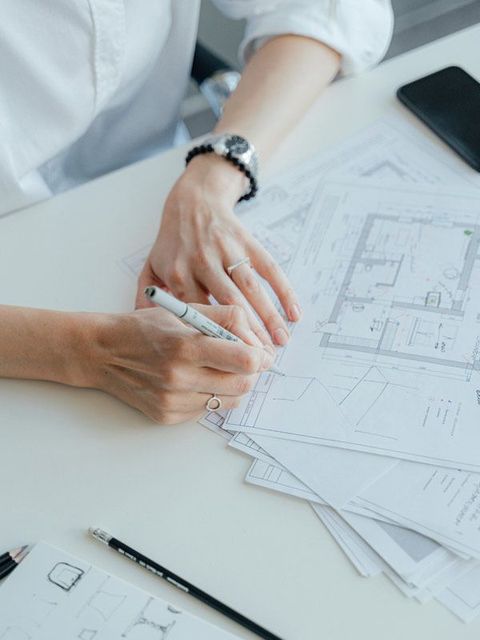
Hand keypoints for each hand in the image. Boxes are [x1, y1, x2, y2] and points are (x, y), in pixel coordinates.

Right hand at [79, 303, 274, 423]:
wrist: (102, 352)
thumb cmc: (144, 327)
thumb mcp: (183, 311)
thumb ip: (224, 319)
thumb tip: (256, 338)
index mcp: (186, 346)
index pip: (245, 360)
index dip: (260, 356)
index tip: (260, 351)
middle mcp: (180, 378)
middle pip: (243, 384)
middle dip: (251, 372)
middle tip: (245, 360)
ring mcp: (173, 401)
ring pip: (228, 400)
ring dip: (233, 385)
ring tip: (218, 368)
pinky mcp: (167, 416)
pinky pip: (206, 410)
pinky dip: (209, 395)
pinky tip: (194, 380)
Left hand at [136, 155, 300, 345]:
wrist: (193, 201)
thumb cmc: (172, 243)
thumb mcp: (151, 268)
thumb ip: (146, 299)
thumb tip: (147, 334)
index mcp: (179, 274)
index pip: (198, 315)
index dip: (215, 340)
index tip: (227, 363)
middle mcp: (204, 263)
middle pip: (229, 305)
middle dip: (247, 335)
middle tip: (261, 360)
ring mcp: (228, 251)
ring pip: (251, 290)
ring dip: (269, 318)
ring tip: (281, 342)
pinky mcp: (248, 242)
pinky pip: (270, 269)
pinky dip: (284, 291)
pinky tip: (294, 313)